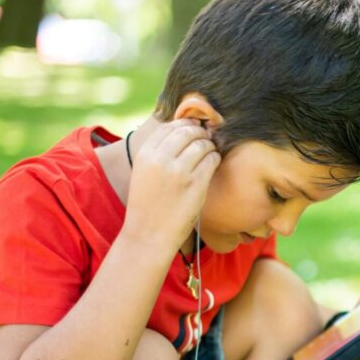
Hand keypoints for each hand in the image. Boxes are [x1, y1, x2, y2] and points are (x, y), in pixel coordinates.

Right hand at [124, 118, 220, 250]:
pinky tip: (212, 163)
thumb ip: (158, 153)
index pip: (169, 127)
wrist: (148, 234)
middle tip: (206, 137)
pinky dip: (215, 158)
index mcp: (145, 154)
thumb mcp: (144, 173)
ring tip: (210, 151)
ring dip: (209, 145)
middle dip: (200, 132)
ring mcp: (179, 171)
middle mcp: (160, 159)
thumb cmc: (148, 205)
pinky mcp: (196, 183)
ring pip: (202, 144)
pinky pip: (212, 160)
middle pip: (187, 131)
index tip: (193, 129)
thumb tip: (182, 131)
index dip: (184, 125)